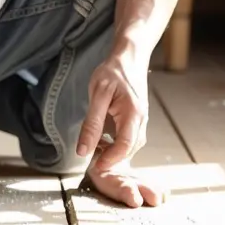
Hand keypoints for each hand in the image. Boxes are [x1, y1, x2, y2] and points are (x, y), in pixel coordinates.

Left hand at [76, 56, 147, 171]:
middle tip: (92, 163)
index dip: (111, 159)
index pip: (125, 144)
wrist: (129, 57)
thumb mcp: (97, 95)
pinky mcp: (137, 119)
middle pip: (130, 148)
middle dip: (112, 159)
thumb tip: (83, 150)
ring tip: (96, 152)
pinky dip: (117, 145)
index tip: (96, 167)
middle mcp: (141, 119)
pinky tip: (103, 142)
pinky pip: (129, 138)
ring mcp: (141, 120)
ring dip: (115, 153)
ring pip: (131, 145)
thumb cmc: (113, 72)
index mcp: (133, 113)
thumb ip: (92, 124)